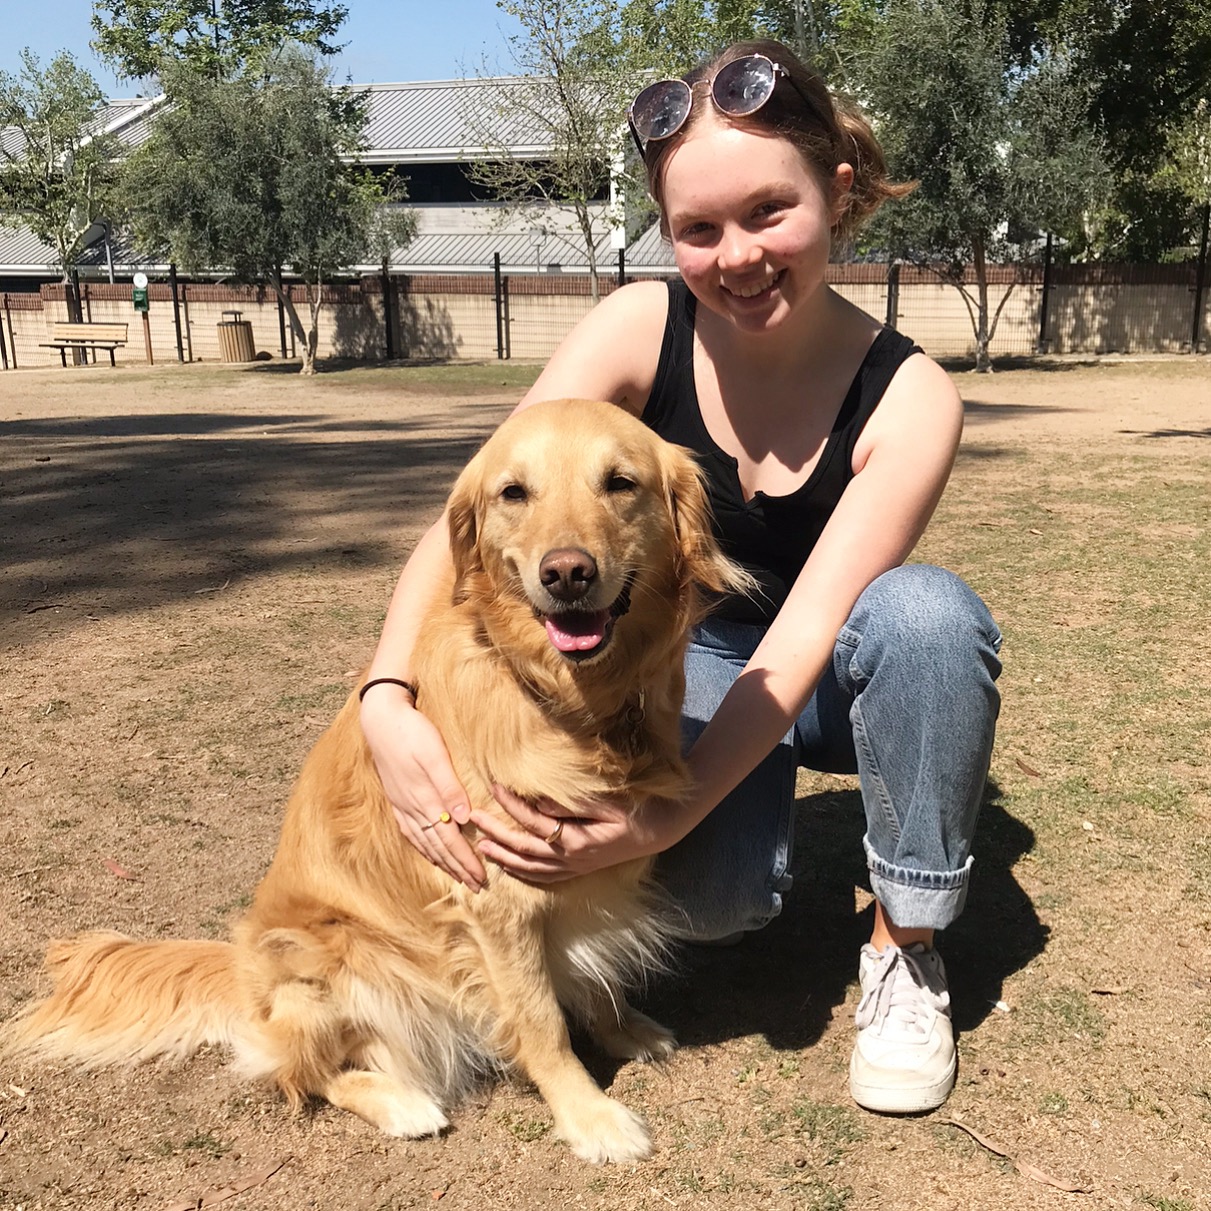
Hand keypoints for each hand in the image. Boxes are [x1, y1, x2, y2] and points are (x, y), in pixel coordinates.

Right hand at [359, 683, 485, 891]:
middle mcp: (412, 808)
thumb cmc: (412, 732)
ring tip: (457, 877)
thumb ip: (449, 786)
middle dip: (458, 869)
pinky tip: (429, 852)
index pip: (450, 840)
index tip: (481, 879)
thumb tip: (465, 818)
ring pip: (424, 843)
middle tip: (476, 888)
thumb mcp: (434, 755)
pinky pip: (411, 833)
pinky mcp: (396, 799)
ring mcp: (401, 806)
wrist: (380, 719)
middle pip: (438, 847)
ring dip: (442, 863)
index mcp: (424, 800)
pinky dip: (424, 848)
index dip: (466, 861)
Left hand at [472, 785, 677, 883]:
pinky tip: (510, 866)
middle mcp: (571, 859)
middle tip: (471, 819)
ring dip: (503, 857)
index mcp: (576, 840)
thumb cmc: (637, 808)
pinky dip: (523, 872)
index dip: (511, 805)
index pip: (533, 821)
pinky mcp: (579, 869)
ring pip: (529, 867)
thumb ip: (573, 804)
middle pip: (523, 849)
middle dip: (495, 834)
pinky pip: (544, 876)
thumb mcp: (608, 801)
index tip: (493, 787)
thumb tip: (539, 802)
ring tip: (480, 847)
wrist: (662, 829)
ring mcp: (574, 867)